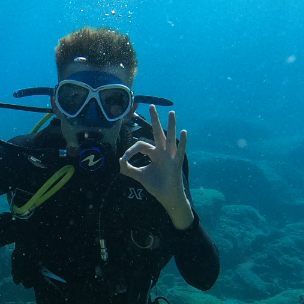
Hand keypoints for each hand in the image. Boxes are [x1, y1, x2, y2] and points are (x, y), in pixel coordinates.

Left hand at [119, 105, 194, 229]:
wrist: (166, 197)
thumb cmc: (156, 185)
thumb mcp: (139, 175)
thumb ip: (128, 169)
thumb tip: (119, 161)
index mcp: (154, 153)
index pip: (141, 145)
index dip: (131, 150)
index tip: (124, 160)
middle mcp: (162, 152)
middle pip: (157, 133)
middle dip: (154, 119)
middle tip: (151, 106)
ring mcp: (170, 156)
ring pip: (170, 138)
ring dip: (171, 125)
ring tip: (171, 113)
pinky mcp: (176, 163)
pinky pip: (179, 151)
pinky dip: (182, 142)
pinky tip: (184, 132)